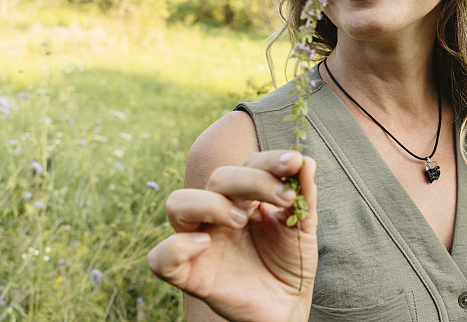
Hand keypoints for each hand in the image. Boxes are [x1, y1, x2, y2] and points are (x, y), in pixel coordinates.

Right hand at [147, 151, 317, 321]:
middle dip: (251, 180)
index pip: (248, 164)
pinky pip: (160, 258)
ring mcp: (200, 241)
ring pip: (178, 204)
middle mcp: (218, 212)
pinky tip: (205, 245)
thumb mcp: (304, 227)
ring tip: (242, 220)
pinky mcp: (190, 274)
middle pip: (218, 178)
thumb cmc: (291, 261)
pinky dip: (176, 247)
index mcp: (245, 197)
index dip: (269, 160)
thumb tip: (306, 160)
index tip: (294, 163)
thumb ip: (304, 195)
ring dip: (209, 204)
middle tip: (283, 199)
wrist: (288, 305)